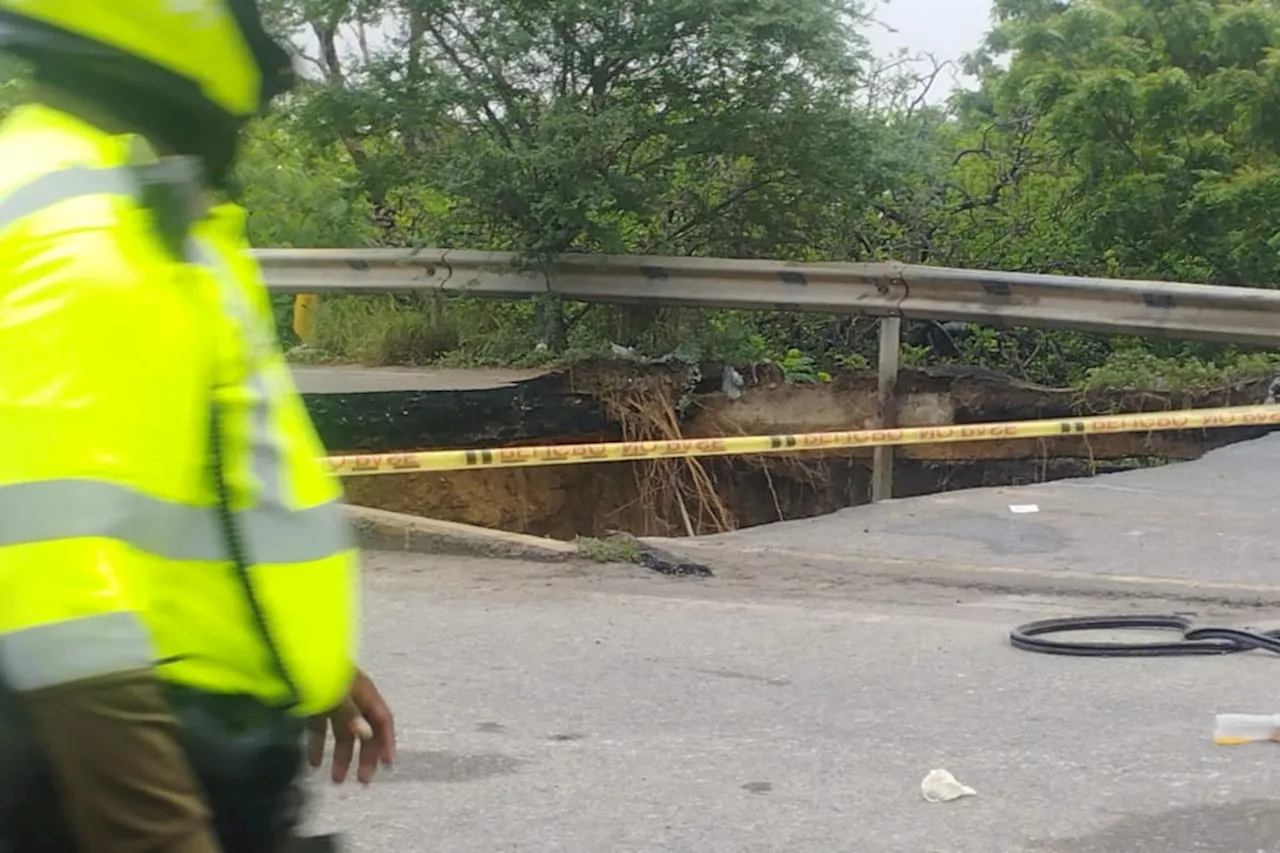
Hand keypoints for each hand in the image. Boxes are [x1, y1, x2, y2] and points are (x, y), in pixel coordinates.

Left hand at [306, 668, 394, 783]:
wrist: (292, 654)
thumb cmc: (318, 672)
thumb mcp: (336, 694)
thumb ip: (350, 714)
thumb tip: (366, 734)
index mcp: (363, 692)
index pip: (382, 719)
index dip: (386, 741)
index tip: (386, 765)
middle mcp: (352, 697)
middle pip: (364, 730)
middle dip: (364, 756)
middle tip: (362, 781)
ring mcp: (333, 701)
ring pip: (342, 732)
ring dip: (341, 756)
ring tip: (336, 780)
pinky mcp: (314, 705)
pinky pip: (321, 729)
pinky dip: (318, 745)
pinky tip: (313, 763)